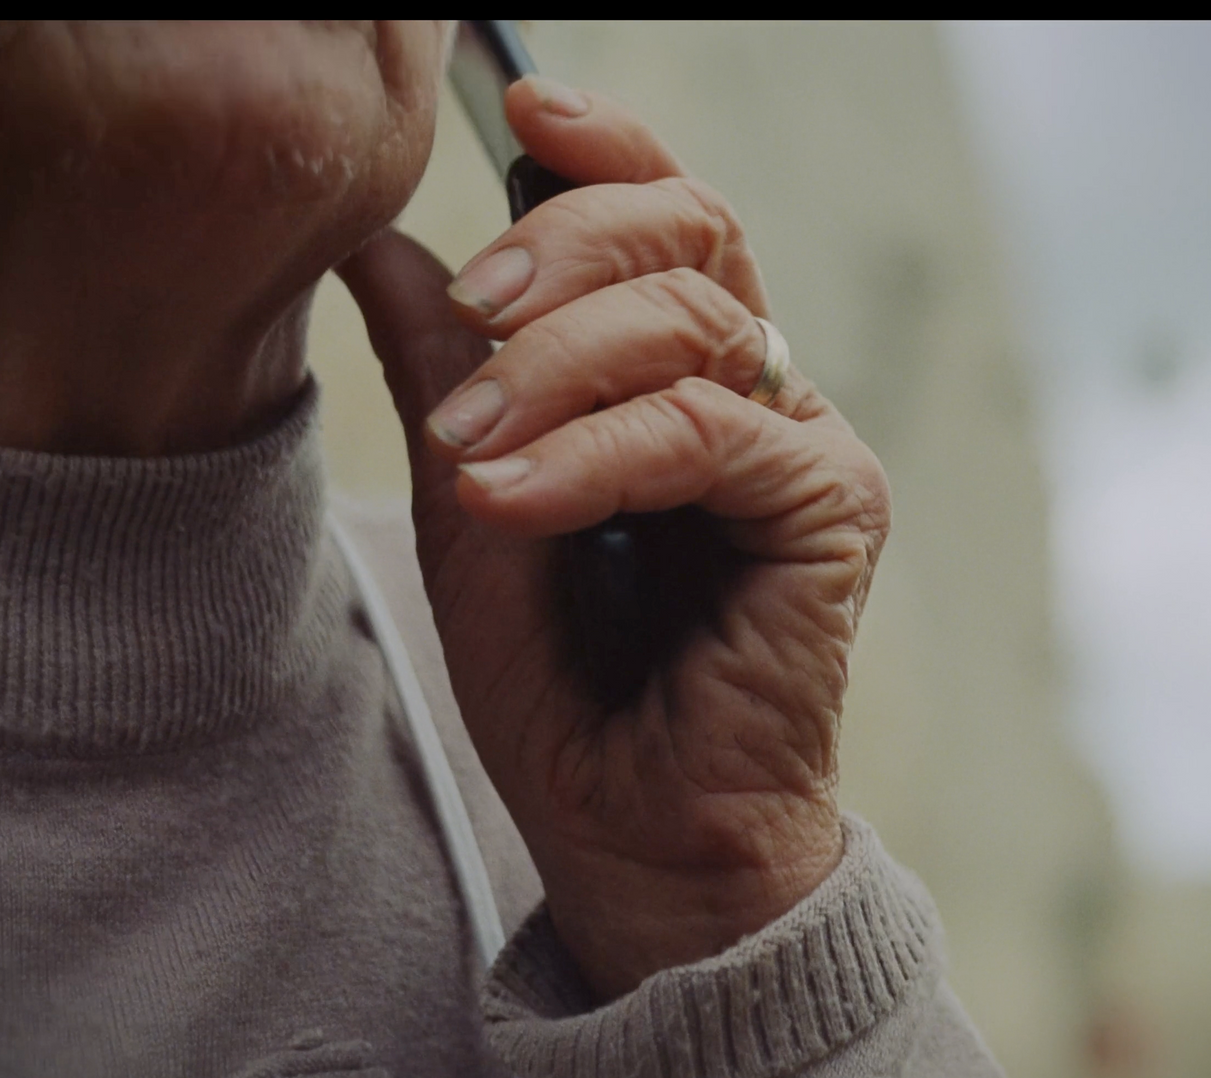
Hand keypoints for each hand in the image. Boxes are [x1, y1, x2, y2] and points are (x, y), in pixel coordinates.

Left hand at [337, 76, 890, 1001]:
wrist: (630, 836)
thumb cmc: (564, 685)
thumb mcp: (476, 504)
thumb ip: (446, 376)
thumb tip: (380, 246)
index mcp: (684, 380)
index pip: (669, 223)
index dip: (607, 153)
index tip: (523, 108)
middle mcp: (761, 396)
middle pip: (694, 236)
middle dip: (565, 245)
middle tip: (472, 304)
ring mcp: (805, 449)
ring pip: (695, 325)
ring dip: (561, 365)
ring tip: (469, 442)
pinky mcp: (830, 514)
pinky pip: (710, 433)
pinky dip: (600, 453)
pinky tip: (515, 498)